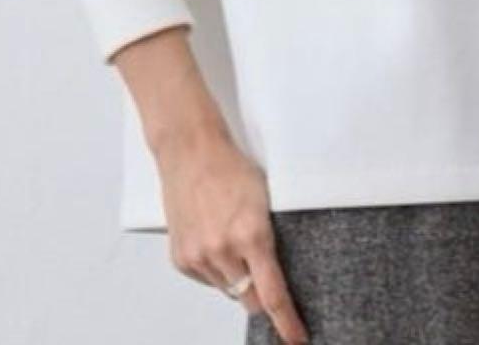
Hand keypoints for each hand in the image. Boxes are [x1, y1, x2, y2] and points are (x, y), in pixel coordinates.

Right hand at [112, 27, 308, 343]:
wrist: (191, 152)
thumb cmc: (231, 169)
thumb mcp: (264, 200)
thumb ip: (268, 239)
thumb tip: (276, 272)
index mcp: (251, 235)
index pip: (273, 294)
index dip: (287, 322)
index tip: (297, 338)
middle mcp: (223, 251)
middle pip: (250, 298)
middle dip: (260, 292)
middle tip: (262, 268)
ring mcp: (199, 257)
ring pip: (228, 290)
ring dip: (236, 277)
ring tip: (232, 239)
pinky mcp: (181, 259)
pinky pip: (207, 280)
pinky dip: (215, 269)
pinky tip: (214, 239)